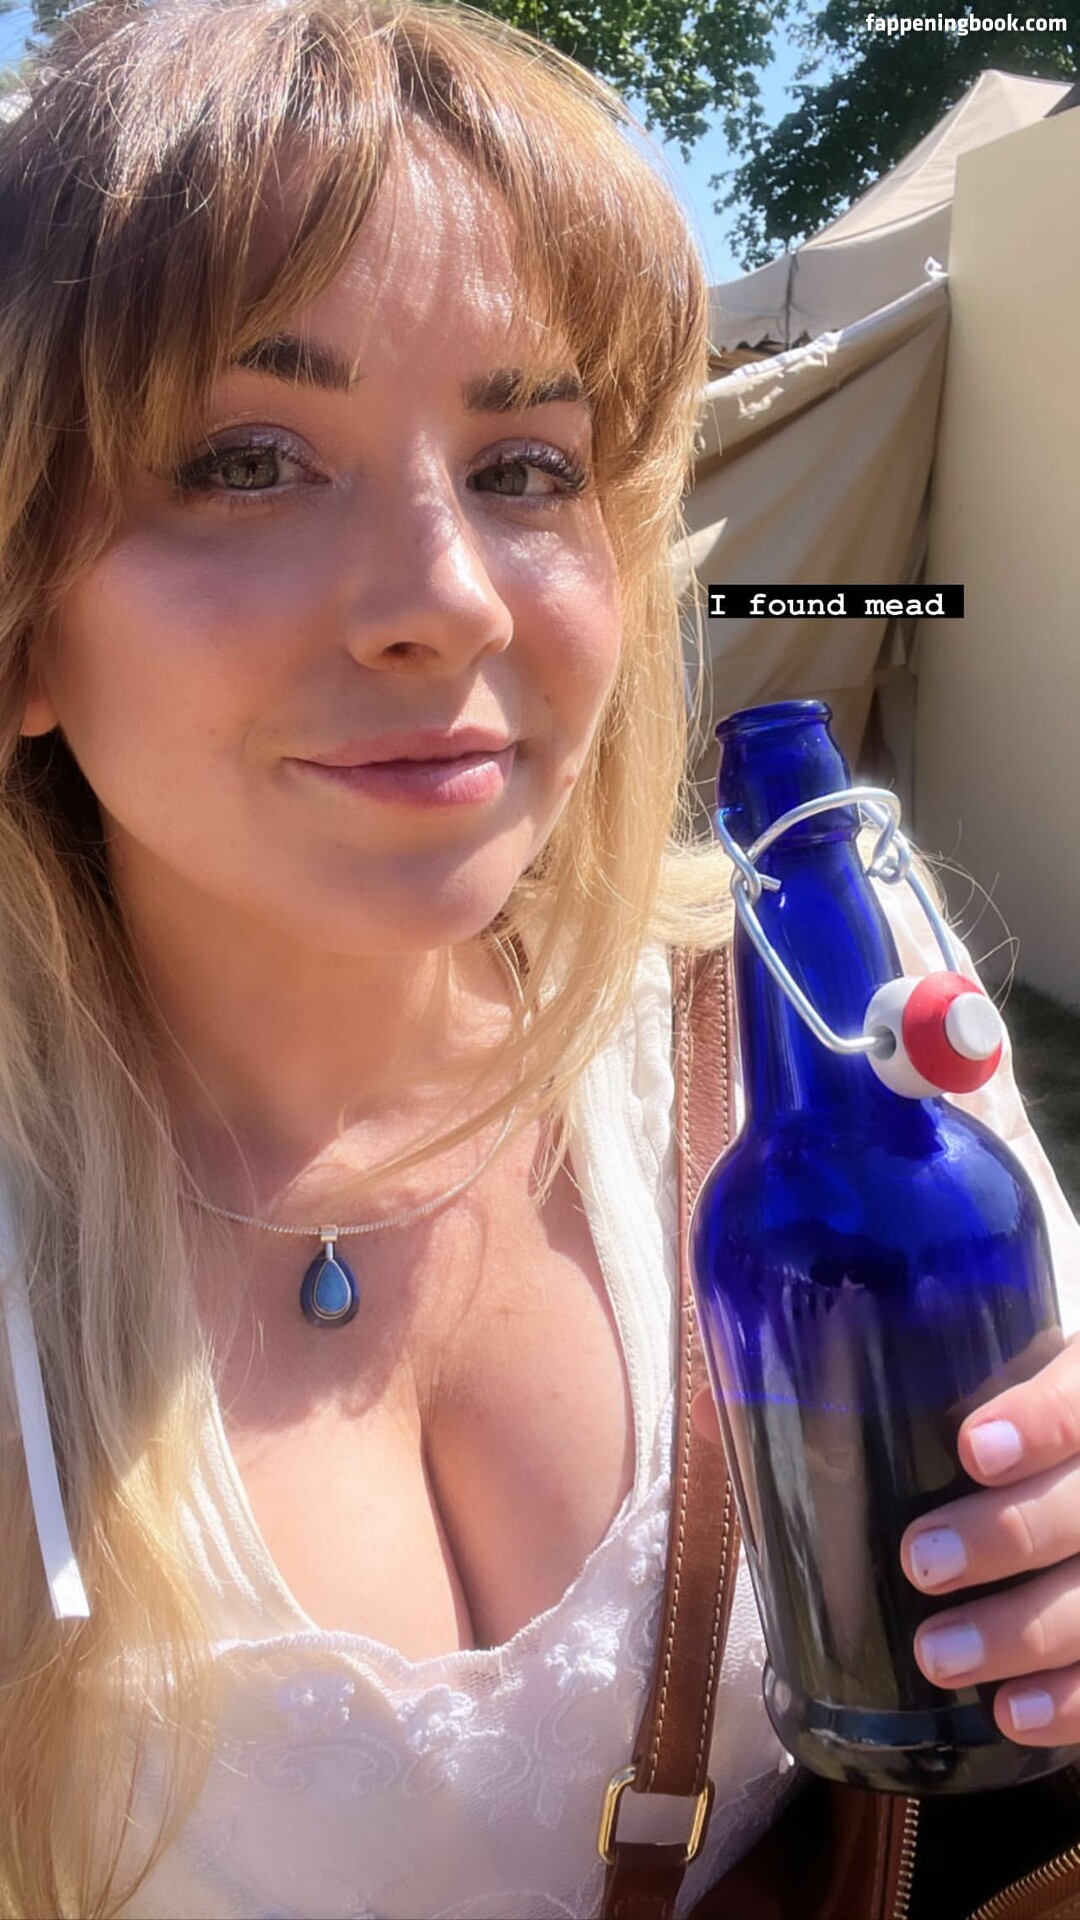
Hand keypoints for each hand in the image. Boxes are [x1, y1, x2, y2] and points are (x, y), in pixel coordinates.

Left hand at [898, 1330, 1079, 1745]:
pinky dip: (1068, 1699)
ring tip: (936, 1654)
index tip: (973, 1448)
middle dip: (1007, 1535)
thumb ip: (915, 1395)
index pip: (1077, 1398)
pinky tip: (1010, 1712)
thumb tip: (754, 1423)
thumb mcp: (986, 1387)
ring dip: (1021, 1633)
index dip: (1039, 1423)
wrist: (1061, 1475)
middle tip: (921, 1560)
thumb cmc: (1005, 1433)